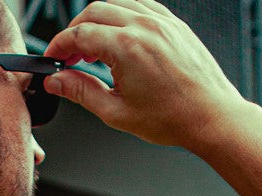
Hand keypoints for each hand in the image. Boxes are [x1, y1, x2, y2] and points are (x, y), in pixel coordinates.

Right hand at [43, 0, 247, 149]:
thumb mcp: (116, 112)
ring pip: (116, 4)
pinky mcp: (173, 22)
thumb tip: (56, 81)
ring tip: (93, 51)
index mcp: (126, 47)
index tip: (51, 60)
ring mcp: (160, 20)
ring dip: (97, 22)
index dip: (58, 46)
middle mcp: (143, 25)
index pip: (78, 35)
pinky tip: (118, 39)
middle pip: (93, 12)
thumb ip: (81, 92)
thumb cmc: (171, 118)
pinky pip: (139, 5)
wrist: (209, 115)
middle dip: (74, 32)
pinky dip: (122, 17)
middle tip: (68, 58)